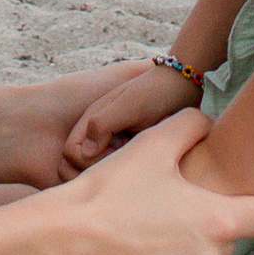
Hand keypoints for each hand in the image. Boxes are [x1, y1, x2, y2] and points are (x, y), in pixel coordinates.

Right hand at [52, 111, 253, 254]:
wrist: (60, 239)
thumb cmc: (109, 190)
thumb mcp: (153, 144)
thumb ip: (191, 126)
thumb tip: (208, 124)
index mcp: (217, 223)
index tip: (235, 198)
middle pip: (226, 243)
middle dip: (206, 228)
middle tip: (171, 209)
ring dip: (180, 254)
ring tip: (143, 232)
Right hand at [59, 59, 198, 177]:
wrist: (183, 85)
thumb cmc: (156, 92)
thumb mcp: (129, 105)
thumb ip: (102, 124)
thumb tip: (85, 152)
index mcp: (91, 119)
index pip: (70, 153)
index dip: (86, 160)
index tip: (116, 152)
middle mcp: (98, 131)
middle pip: (83, 165)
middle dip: (103, 168)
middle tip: (131, 158)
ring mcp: (114, 140)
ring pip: (102, 169)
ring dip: (118, 169)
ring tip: (141, 157)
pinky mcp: (129, 147)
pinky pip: (120, 167)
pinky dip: (131, 167)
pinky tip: (148, 159)